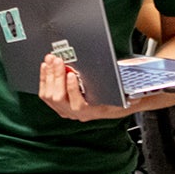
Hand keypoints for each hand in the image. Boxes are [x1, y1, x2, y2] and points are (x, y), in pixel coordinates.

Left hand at [39, 54, 174, 120]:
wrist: (119, 103)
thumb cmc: (123, 95)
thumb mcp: (127, 89)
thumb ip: (125, 84)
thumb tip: (130, 79)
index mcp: (93, 111)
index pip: (78, 105)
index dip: (72, 90)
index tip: (72, 74)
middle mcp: (77, 114)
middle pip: (59, 98)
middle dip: (57, 77)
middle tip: (58, 59)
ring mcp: (66, 110)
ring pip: (50, 96)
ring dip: (49, 76)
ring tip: (51, 60)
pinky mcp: (59, 103)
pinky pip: (46, 94)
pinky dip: (44, 79)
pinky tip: (46, 66)